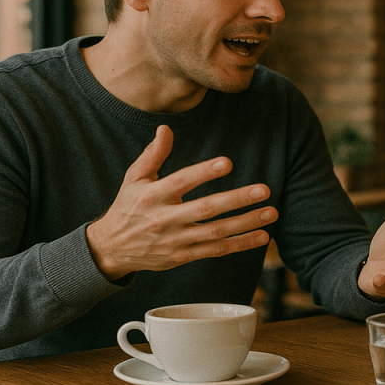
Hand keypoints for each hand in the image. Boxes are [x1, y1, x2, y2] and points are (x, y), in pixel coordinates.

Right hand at [86, 125, 276, 280]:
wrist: (112, 248)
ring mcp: (176, 240)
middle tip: (264, 190)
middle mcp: (165, 219)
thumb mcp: (134, 178)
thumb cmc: (128, 206)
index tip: (228, 163)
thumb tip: (166, 128)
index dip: (204, 173)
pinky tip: (262, 236)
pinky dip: (240, 244)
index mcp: (152, 196)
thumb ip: (153, 154)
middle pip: (206, 209)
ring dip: (246, 223)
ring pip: (216, 232)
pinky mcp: (183, 256)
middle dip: (237, 199)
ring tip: (271, 212)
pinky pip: (216, 250)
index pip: (181, 182)